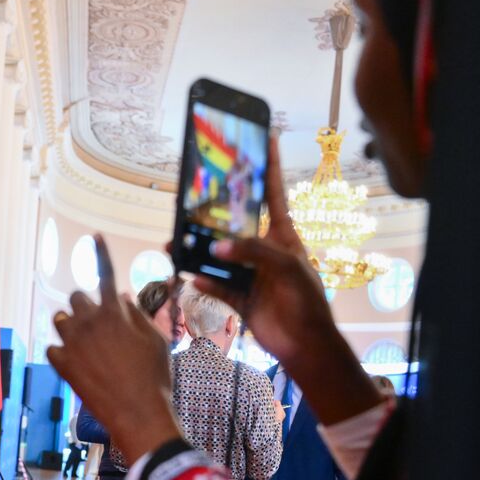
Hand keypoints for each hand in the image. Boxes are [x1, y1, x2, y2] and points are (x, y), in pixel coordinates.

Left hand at [47, 236, 182, 464]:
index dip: (101, 252)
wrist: (138, 413)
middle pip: (77, 296)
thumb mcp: (157, 340)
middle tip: (99, 324)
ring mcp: (71, 343)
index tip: (94, 236)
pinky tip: (77, 364)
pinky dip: (62, 352)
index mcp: (115, 312)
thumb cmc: (154, 376)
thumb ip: (138, 315)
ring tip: (87, 345)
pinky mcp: (60, 364)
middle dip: (86, 306)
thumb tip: (124, 298)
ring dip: (72, 326)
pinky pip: (53, 347)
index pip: (106, 273)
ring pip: (60, 320)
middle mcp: (89, 322)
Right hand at [189, 139, 384, 426]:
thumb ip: (251, 251)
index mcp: (282, 235)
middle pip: (235, 225)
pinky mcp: (241, 298)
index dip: (269, 165)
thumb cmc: (305, 299)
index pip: (274, 193)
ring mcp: (251, 274)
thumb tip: (215, 247)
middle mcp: (264, 251)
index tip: (265, 136)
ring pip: (218, 256)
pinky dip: (203, 281)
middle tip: (189, 199)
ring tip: (174, 243)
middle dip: (212, 213)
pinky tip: (188, 274)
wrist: (305, 344)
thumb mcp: (285, 265)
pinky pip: (216, 286)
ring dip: (197, 251)